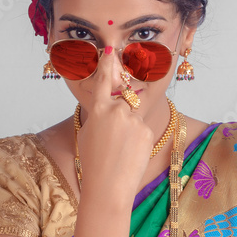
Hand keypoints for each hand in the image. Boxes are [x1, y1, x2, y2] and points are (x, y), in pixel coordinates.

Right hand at [76, 46, 153, 202]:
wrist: (108, 187)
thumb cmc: (93, 164)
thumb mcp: (89, 134)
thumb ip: (100, 116)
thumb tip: (109, 110)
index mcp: (98, 109)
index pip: (103, 80)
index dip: (107, 64)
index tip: (111, 49)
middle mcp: (117, 110)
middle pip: (123, 102)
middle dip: (121, 115)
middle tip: (114, 139)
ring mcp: (134, 120)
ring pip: (133, 118)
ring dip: (128, 131)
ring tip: (120, 152)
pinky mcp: (147, 131)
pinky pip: (142, 129)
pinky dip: (137, 140)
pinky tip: (130, 155)